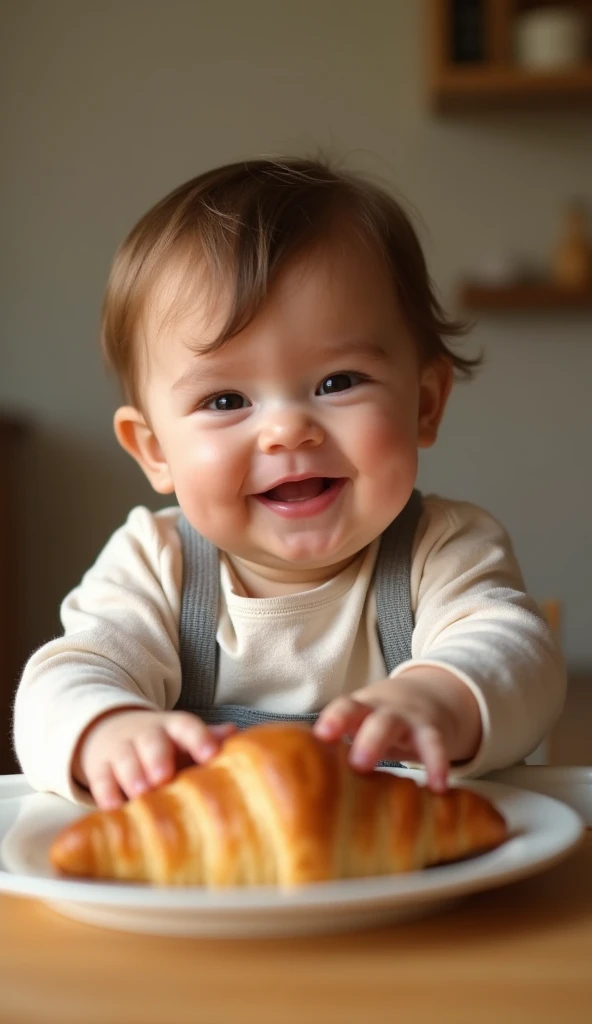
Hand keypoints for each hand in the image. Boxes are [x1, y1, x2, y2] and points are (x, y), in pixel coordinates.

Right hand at [72, 708, 236, 809]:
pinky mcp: (99, 767)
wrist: (111, 730)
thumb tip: (237, 734)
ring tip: (141, 792)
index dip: (199, 739)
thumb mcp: (184, 739)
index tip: (210, 754)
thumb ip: (208, 739)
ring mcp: (120, 749)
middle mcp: (146, 735)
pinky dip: (105, 791)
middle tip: (164, 777)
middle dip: (158, 757)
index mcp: (173, 728)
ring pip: (125, 759)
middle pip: (152, 741)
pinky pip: (101, 777)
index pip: (187, 727)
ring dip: (133, 775)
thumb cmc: (162, 744)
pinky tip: (112, 806)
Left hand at [313, 667, 481, 791]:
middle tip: (357, 764)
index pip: (342, 708)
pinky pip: (434, 745)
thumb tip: (306, 791)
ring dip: (397, 748)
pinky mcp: (431, 730)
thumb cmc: (380, 721)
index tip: (322, 737)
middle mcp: (378, 709)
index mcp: (357, 709)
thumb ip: (340, 750)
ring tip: (396, 774)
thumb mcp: (363, 726)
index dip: (333, 720)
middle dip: (363, 737)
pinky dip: (437, 765)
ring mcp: (405, 717)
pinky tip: (438, 788)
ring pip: (396, 726)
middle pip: (366, 714)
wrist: (429, 694)